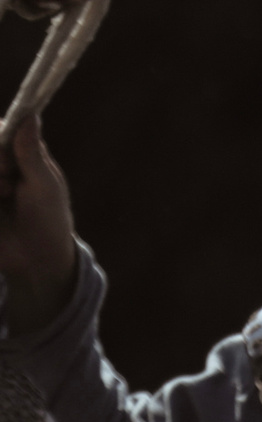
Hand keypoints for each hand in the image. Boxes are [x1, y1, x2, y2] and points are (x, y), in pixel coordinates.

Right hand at [0, 119, 75, 334]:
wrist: (37, 260)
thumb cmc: (49, 221)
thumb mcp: (44, 187)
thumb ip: (31, 153)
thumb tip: (31, 114)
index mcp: (20, 153)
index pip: (1, 128)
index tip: (8, 164)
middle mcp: (0, 162)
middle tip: (7, 181)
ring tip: (4, 196)